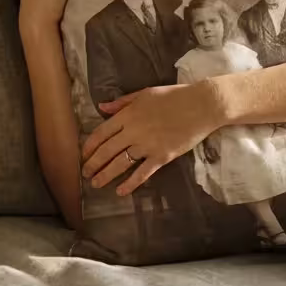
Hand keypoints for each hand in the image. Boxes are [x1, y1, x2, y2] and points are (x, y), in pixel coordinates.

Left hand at [83, 82, 222, 195]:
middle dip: (93, 164)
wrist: (202, 106)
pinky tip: (121, 191)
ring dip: (105, 175)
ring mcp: (147, 145)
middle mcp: (133, 131)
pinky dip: (130, 183)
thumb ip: (122, 102)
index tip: (83, 155)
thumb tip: (102, 108)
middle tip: (85, 173)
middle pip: (107, 151)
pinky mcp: (162, 156)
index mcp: (128, 114)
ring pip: (120, 164)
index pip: (101, 133)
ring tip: (96, 183)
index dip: (90, 146)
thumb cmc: (174, 96)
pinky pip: (142, 173)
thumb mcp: (145, 93)